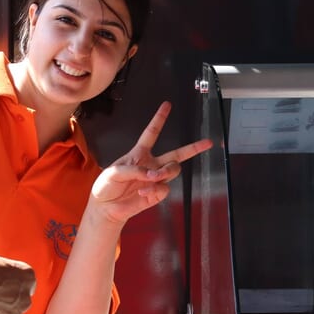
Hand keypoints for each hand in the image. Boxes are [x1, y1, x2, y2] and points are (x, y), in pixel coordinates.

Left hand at [90, 102, 212, 224]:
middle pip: (176, 154)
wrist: (105, 207)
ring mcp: (155, 179)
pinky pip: (164, 188)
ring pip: (173, 169)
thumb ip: (133, 170)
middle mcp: (150, 165)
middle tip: (207, 142)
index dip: (159, 119)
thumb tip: (152, 174)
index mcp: (138, 154)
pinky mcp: (156, 194)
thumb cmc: (106, 186)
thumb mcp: (114, 172)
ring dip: (165, 172)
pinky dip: (155, 189)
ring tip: (153, 177)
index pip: (151, 133)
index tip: (167, 105)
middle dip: (194, 147)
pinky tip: (143, 192)